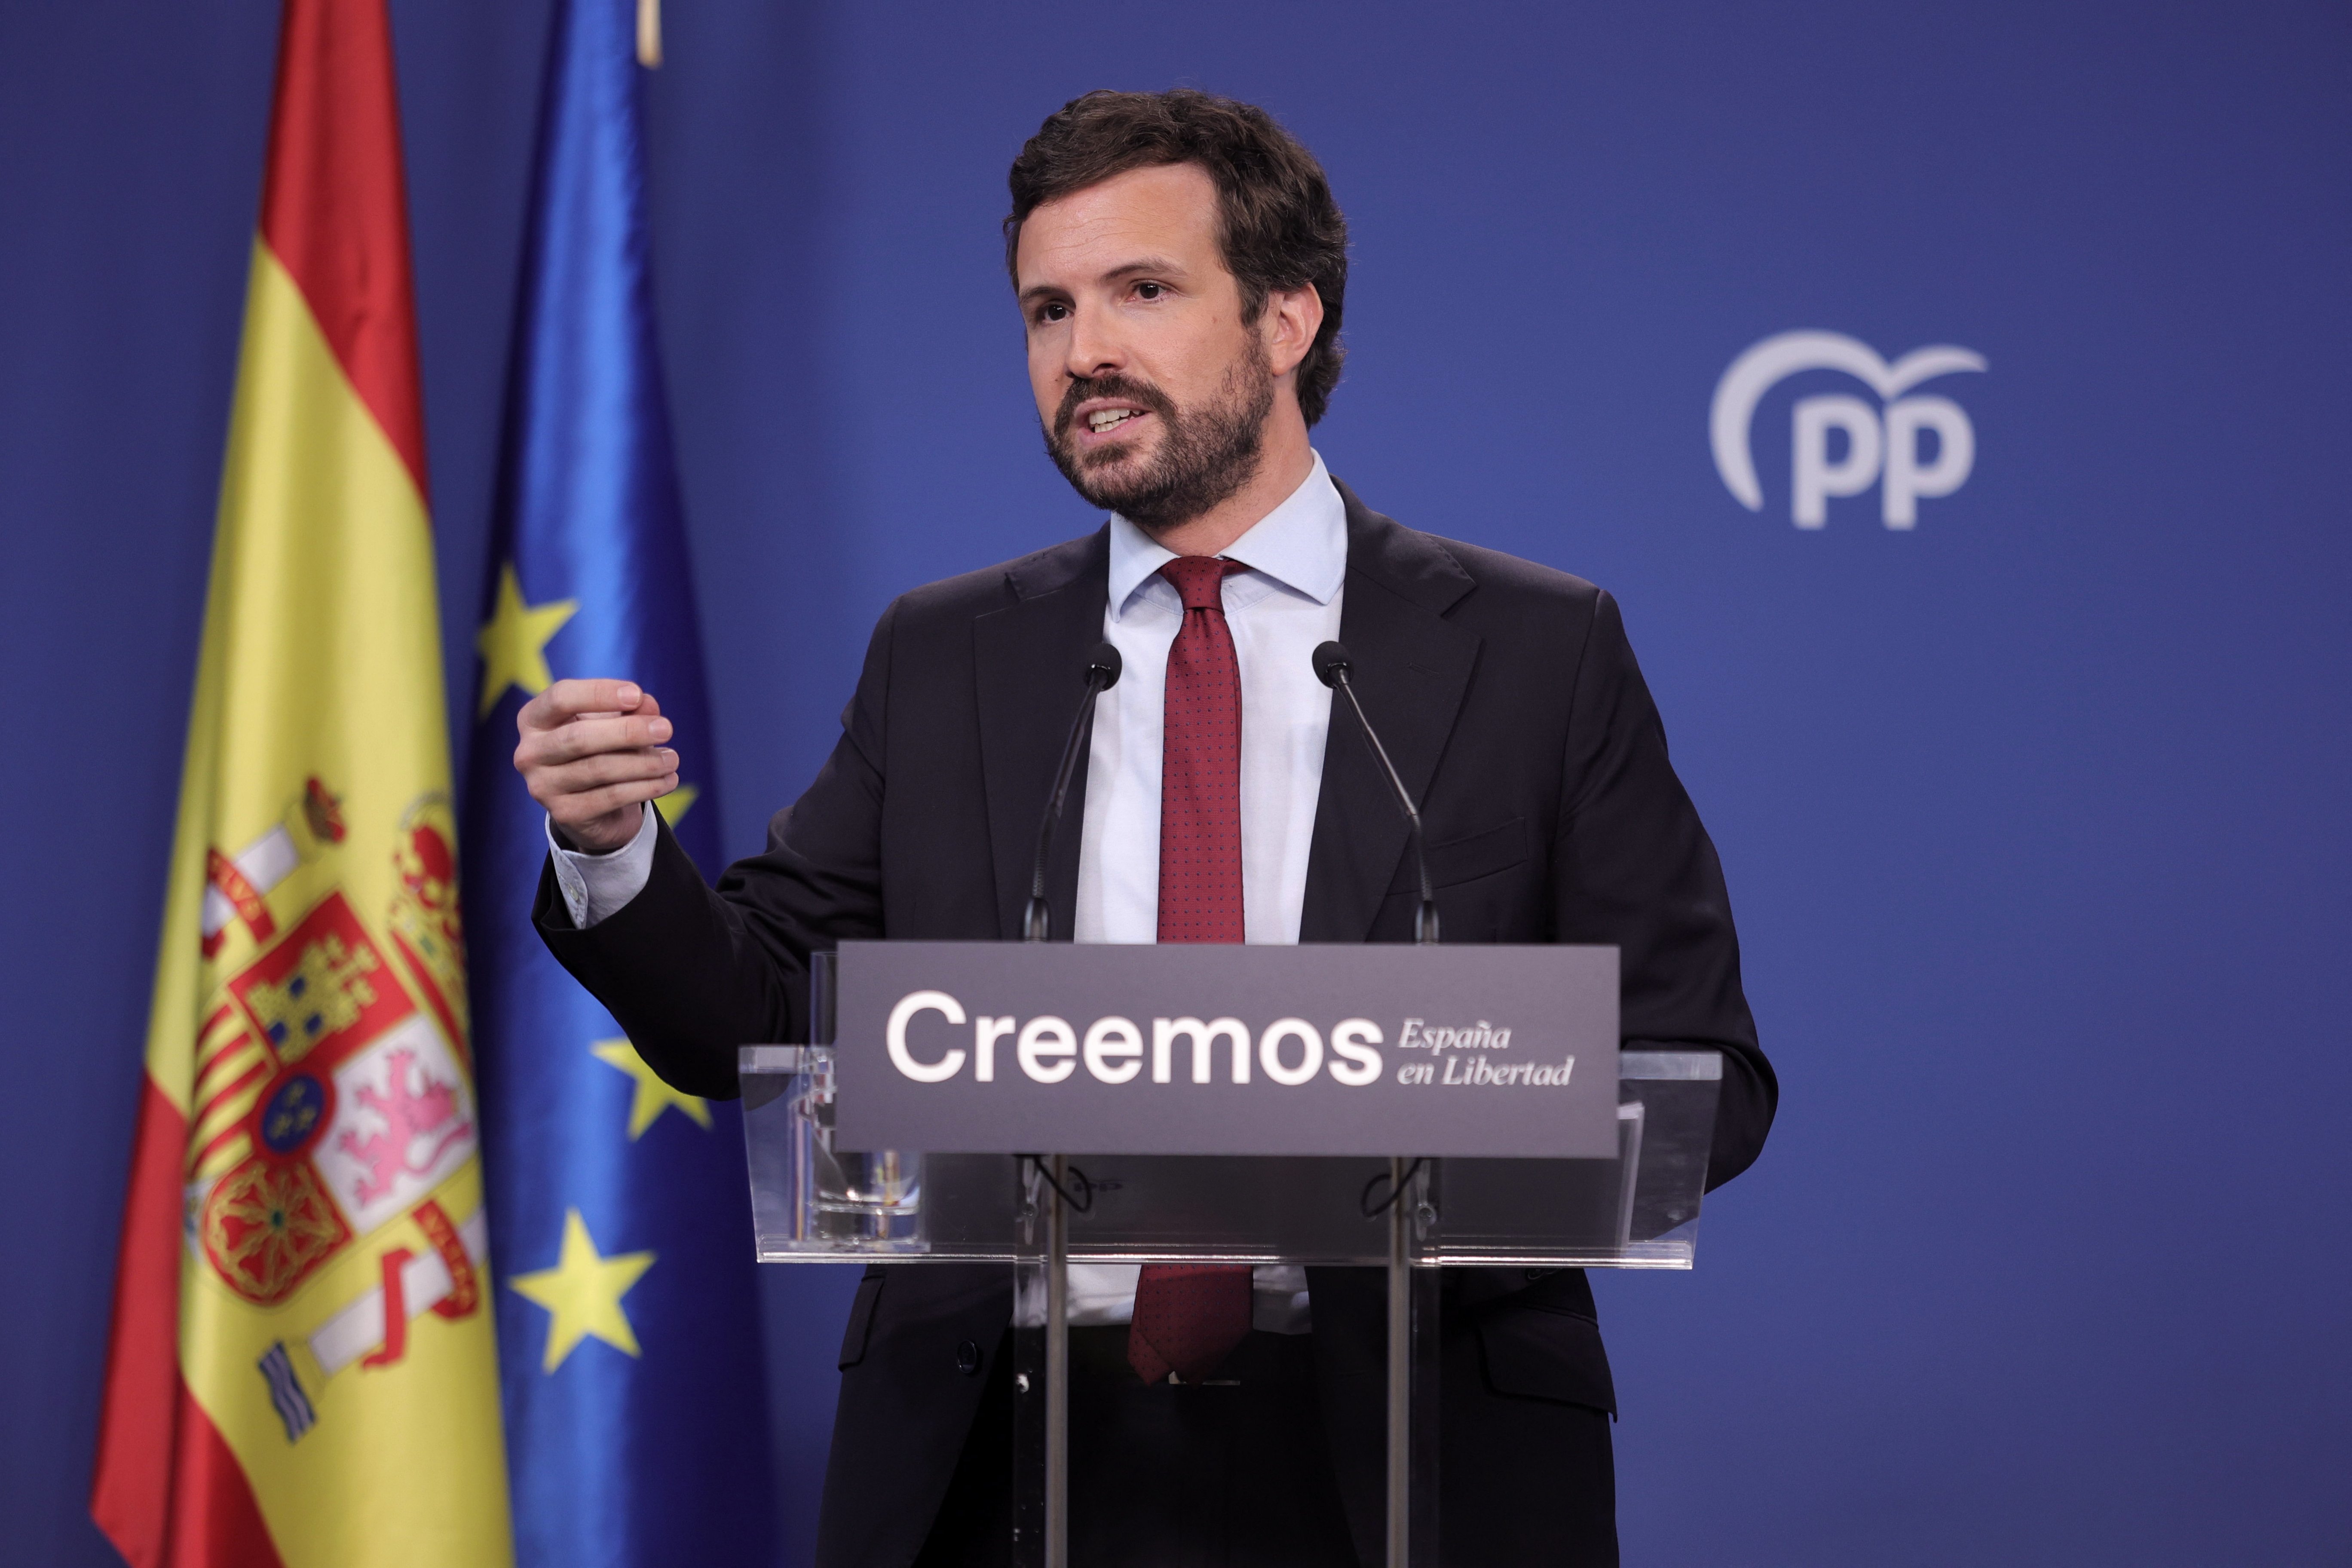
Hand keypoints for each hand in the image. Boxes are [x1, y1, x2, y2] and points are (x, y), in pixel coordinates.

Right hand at [515, 679, 678, 853]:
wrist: (590, 803)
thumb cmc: (599, 748)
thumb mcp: (611, 722)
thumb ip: (628, 709)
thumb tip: (648, 705)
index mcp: (533, 719)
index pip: (561, 697)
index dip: (599, 693)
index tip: (637, 694)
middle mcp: (529, 753)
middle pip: (579, 737)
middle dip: (628, 731)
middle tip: (666, 729)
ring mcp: (542, 787)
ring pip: (599, 769)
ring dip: (643, 763)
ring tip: (672, 758)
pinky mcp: (564, 814)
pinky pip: (610, 797)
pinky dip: (645, 787)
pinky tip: (669, 780)